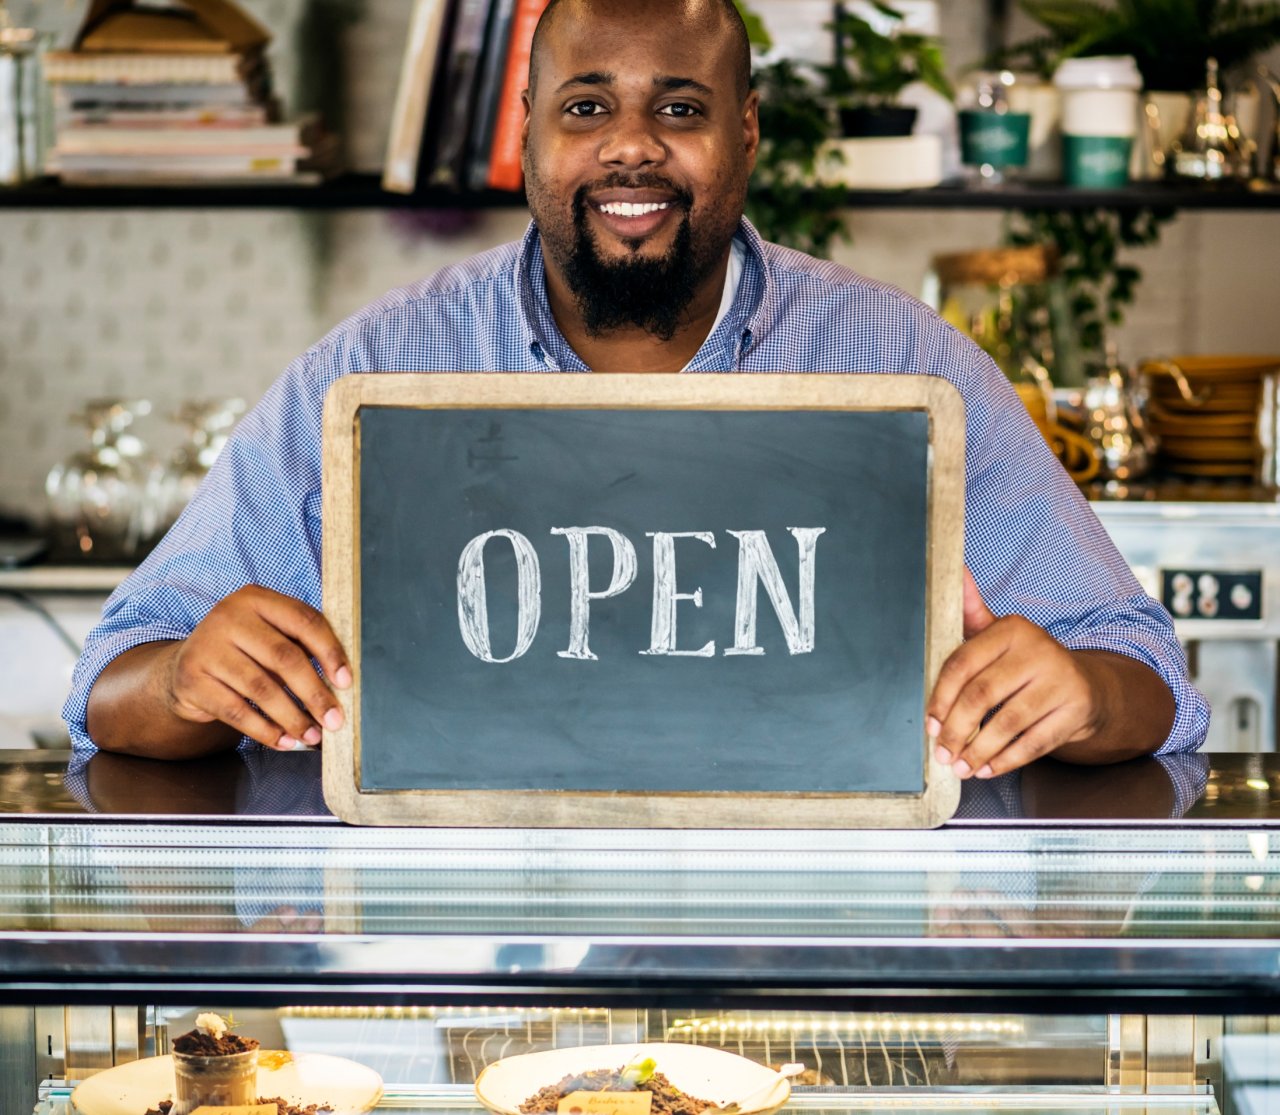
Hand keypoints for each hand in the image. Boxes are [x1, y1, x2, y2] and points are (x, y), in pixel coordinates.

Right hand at [165, 585, 351, 750]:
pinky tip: (284, 741)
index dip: (330, 652)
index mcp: (256, 598)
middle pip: (284, 657)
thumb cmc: (244, 652)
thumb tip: (341, 685)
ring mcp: (207, 647)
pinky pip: (237, 711)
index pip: (304, 620)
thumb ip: (302, 647)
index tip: (346, 682)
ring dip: (293, 718)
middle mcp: (228, 616)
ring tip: (312, 736)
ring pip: (261, 689)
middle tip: (334, 720)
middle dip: (314, 694)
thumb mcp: (270, 636)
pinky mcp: (192, 680)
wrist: (185, 667)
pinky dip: (265, 731)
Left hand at [926, 569, 1100, 778]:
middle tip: (940, 752)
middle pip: (982, 695)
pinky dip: (1007, 760)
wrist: (1090, 686)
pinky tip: (988, 769)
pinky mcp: (1077, 710)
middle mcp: (1039, 650)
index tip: (929, 723)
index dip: (941, 697)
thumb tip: (954, 570)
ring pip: (1007, 722)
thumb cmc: (1029, 663)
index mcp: (1012, 629)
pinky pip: (1035, 742)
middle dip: (956, 729)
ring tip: (960, 766)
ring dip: (978, 750)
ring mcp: (1061, 681)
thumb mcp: (1002, 635)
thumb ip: (972, 611)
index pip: (963, 663)